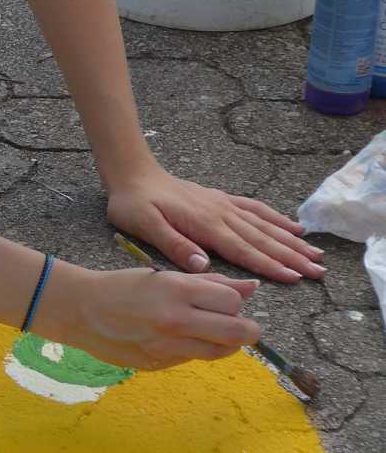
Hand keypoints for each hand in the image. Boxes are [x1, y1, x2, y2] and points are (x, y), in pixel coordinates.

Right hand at [47, 266, 261, 371]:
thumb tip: (251, 288)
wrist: (82, 311)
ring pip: (221, 352)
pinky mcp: (159, 364)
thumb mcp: (166, 276)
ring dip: (224, 343)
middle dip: (247, 330)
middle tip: (240, 326)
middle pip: (238, 333)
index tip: (226, 302)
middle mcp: (176, 320)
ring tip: (208, 331)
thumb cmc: (123, 287)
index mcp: (177, 291)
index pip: (233, 303)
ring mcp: (168, 346)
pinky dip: (195, 350)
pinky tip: (178, 338)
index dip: (235, 302)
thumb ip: (210, 284)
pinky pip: (193, 359)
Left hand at [106, 166, 324, 283]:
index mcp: (205, 225)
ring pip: (264, 225)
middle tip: (319, 271)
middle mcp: (221, 214)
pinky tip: (292, 226)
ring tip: (316, 253)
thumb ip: (176, 246)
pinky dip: (275, 218)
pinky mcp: (220, 199)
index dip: (271, 266)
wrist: (133, 174)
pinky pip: (254, 208)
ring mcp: (223, 205)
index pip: (244, 250)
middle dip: (292, 256)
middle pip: (263, 239)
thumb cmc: (135, 204)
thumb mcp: (146, 227)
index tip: (296, 278)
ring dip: (291, 240)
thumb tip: (204, 266)